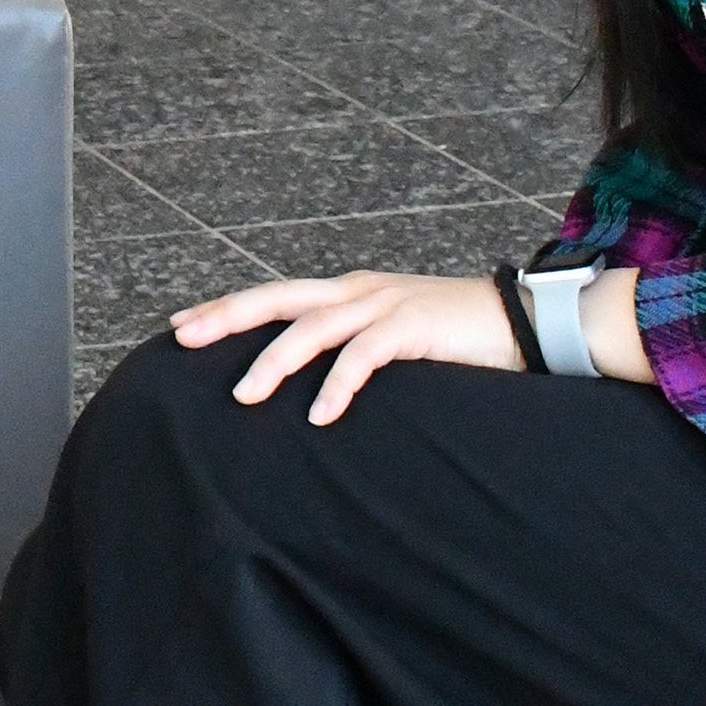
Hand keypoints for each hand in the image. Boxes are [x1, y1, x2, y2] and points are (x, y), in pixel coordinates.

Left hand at [171, 270, 522, 423]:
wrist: (524, 321)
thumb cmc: (457, 337)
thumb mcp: (393, 337)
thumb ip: (353, 349)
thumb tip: (310, 387)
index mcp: (348, 291)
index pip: (275, 295)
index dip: (227, 307)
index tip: (181, 323)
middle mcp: (358, 290)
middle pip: (277, 298)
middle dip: (227, 316)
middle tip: (183, 337)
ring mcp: (384, 304)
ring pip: (312, 328)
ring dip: (274, 363)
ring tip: (244, 396)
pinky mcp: (412, 326)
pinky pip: (364, 356)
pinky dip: (338, 385)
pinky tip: (320, 414)